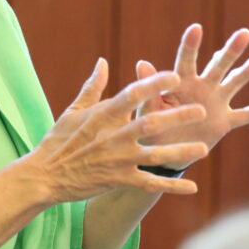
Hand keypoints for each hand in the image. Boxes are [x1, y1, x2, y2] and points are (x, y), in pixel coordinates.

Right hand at [24, 58, 209, 204]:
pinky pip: (149, 183)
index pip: (132, 95)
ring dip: (179, 151)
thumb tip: (103, 62)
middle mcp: (113, 136)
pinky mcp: (118, 180)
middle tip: (201, 110)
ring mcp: (117, 160)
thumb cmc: (59, 140)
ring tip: (204, 148)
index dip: (154, 85)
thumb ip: (93, 86)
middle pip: (150, 123)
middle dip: (176, 117)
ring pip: (154, 155)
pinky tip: (192, 187)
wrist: (45, 176)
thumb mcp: (73, 110)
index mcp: (104, 115)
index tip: (175, 76)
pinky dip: (170, 185)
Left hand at [135, 24, 248, 167]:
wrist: (163, 153)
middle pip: (218, 65)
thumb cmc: (151, 127)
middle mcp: (202, 87)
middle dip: (231, 50)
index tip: (196, 28)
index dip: (190, 45)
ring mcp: (216, 103)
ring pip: (236, 82)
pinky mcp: (226, 122)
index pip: (186, 60)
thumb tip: (141, 62)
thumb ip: (148, 89)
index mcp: (181, 83)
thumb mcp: (146, 109)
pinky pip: (248, 115)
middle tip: (244, 33)